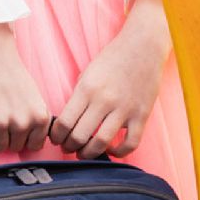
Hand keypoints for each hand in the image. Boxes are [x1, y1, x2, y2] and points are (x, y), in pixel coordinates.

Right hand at [0, 18, 50, 152]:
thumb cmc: (11, 75)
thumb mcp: (34, 98)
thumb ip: (34, 120)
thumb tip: (29, 143)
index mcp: (40, 117)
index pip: (34, 146)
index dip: (24, 139)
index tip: (17, 129)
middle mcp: (24, 123)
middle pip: (15, 147)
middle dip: (8, 137)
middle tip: (2, 117)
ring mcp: (3, 123)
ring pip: (0, 147)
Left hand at [50, 0, 171, 159]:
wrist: (143, 45)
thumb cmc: (111, 60)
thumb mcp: (86, 75)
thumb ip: (76, 100)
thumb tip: (65, 126)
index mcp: (86, 89)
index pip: (63, 123)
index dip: (56, 137)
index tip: (56, 139)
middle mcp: (104, 100)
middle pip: (79, 136)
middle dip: (69, 147)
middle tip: (68, 147)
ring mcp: (125, 108)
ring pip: (102, 143)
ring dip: (89, 154)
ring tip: (84, 153)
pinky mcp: (142, 114)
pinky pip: (130, 143)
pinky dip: (119, 152)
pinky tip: (112, 149)